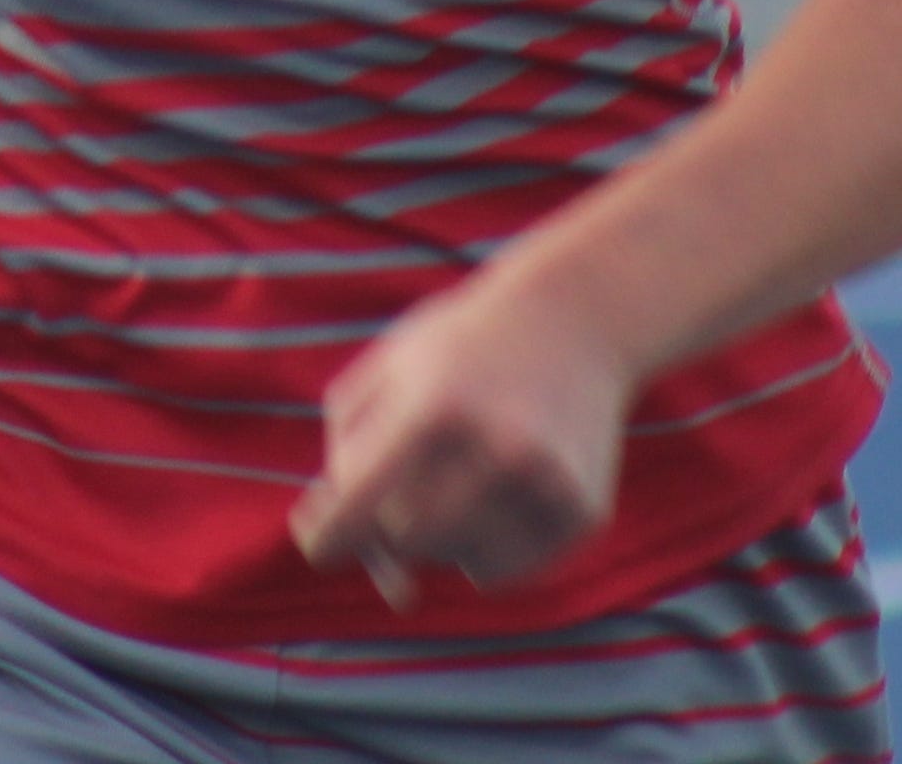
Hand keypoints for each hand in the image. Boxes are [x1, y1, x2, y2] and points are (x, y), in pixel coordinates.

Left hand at [291, 260, 639, 607]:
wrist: (573, 318)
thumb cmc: (457, 352)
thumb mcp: (385, 372)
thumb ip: (349, 465)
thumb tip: (390, 582)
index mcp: (434, 406)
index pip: (358, 508)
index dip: (326, 537)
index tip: (319, 540)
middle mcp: (495, 447)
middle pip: (404, 540)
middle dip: (392, 517)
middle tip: (411, 472)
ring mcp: (546, 482)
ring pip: (453, 562)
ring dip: (441, 531)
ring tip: (461, 469)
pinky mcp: (582, 511)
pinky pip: (499, 573)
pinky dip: (484, 546)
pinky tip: (500, 489)